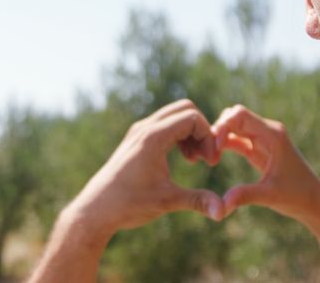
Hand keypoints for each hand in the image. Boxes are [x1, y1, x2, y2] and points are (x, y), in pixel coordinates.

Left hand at [28, 99, 224, 281]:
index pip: (192, 117)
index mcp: (153, 137)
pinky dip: (179, 135)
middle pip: (185, 109)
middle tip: (206, 158)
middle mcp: (145, 128)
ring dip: (190, 133)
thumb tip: (224, 211)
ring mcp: (139, 131)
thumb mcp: (167, 202)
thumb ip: (198, 201)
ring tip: (195, 160)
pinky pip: (165, 125)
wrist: (96, 210)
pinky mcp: (136, 139)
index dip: (208, 137)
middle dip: (201, 130)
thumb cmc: (128, 204)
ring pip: (174, 115)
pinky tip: (182, 160)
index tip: (210, 162)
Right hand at [211, 104, 319, 223]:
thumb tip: (223, 204)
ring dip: (218, 137)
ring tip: (206, 156)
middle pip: (234, 116)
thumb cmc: (297, 196)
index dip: (223, 125)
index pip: (241, 114)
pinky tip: (212, 158)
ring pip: (233, 126)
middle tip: (205, 152)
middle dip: (217, 129)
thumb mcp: (270, 196)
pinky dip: (222, 144)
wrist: (312, 202)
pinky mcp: (257, 149)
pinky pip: (235, 139)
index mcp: (273, 134)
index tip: (214, 146)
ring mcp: (261, 139)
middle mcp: (267, 131)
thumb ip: (246, 196)